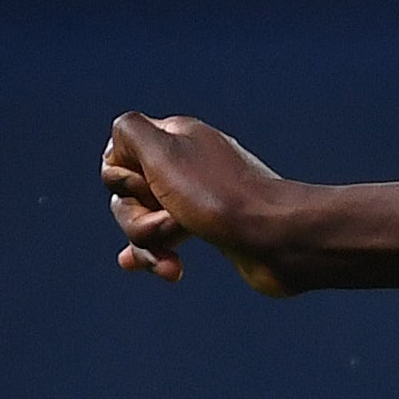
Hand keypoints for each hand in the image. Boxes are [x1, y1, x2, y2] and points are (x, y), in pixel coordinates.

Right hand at [105, 114, 300, 295]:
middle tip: (172, 223)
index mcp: (175, 138)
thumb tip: (118, 143)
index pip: (117, 156)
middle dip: (136, 218)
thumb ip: (129, 132)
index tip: (148, 187)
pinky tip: (158, 266)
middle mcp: (185, 164)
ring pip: (143, 221)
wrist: (280, 241)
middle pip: (127, 194)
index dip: (123, 179)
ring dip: (148, 243)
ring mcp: (198, 198)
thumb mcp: (163, 151)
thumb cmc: (220, 197)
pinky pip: (166, 241)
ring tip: (172, 262)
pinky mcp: (210, 230)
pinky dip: (156, 255)